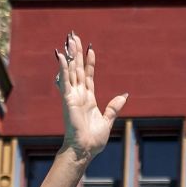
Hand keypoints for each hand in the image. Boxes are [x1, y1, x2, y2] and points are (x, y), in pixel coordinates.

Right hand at [56, 33, 126, 162]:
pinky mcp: (68, 99)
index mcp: (88, 99)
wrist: (85, 150)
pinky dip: (63, 68)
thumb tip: (124, 95)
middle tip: (74, 36)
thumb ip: (114, 106)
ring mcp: (72, 96)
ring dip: (70, 54)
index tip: (90, 48)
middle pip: (77, 68)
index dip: (89, 62)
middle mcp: (79, 95)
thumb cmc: (94, 140)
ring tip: (69, 39)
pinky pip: (65, 80)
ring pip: (71, 70)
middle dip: (76, 52)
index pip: (88, 76)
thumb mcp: (108, 120)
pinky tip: (60, 55)